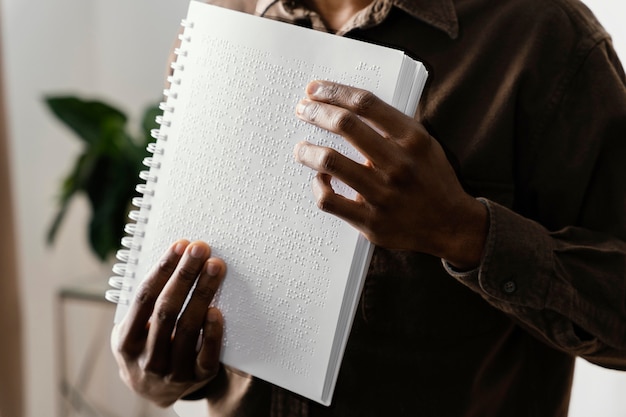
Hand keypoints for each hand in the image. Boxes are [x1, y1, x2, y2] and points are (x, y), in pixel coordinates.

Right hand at [111, 240, 225, 406]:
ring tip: (215, 267)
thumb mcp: (134, 329)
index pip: (144, 298)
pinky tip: (217, 310)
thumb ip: (146, 302)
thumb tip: (173, 257)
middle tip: (201, 249)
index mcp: (126, 341)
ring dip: (203, 293)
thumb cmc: (146, 346)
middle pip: (167, 309)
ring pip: (188, 328)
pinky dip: (213, 331)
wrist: (155, 390)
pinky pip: (207, 354)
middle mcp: (147, 358)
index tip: (179, 246)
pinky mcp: (197, 378)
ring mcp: (172, 371)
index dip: (163, 269)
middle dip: (185, 275)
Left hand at [294, 80, 487, 268]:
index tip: (315, 89)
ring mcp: (383, 194)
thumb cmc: (432, 180)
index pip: (366, 104)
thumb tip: (348, 107)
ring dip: (308, 150)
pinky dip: (318, 186)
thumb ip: (393, 128)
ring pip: (329, 162)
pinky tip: (320, 180)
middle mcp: (398, 164)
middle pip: (344, 125)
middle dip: (316, 112)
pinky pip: (329, 200)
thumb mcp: (425, 145)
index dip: (335, 92)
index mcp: (413, 139)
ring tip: (301, 148)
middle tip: (302, 110)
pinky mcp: (370, 221)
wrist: (451, 226)